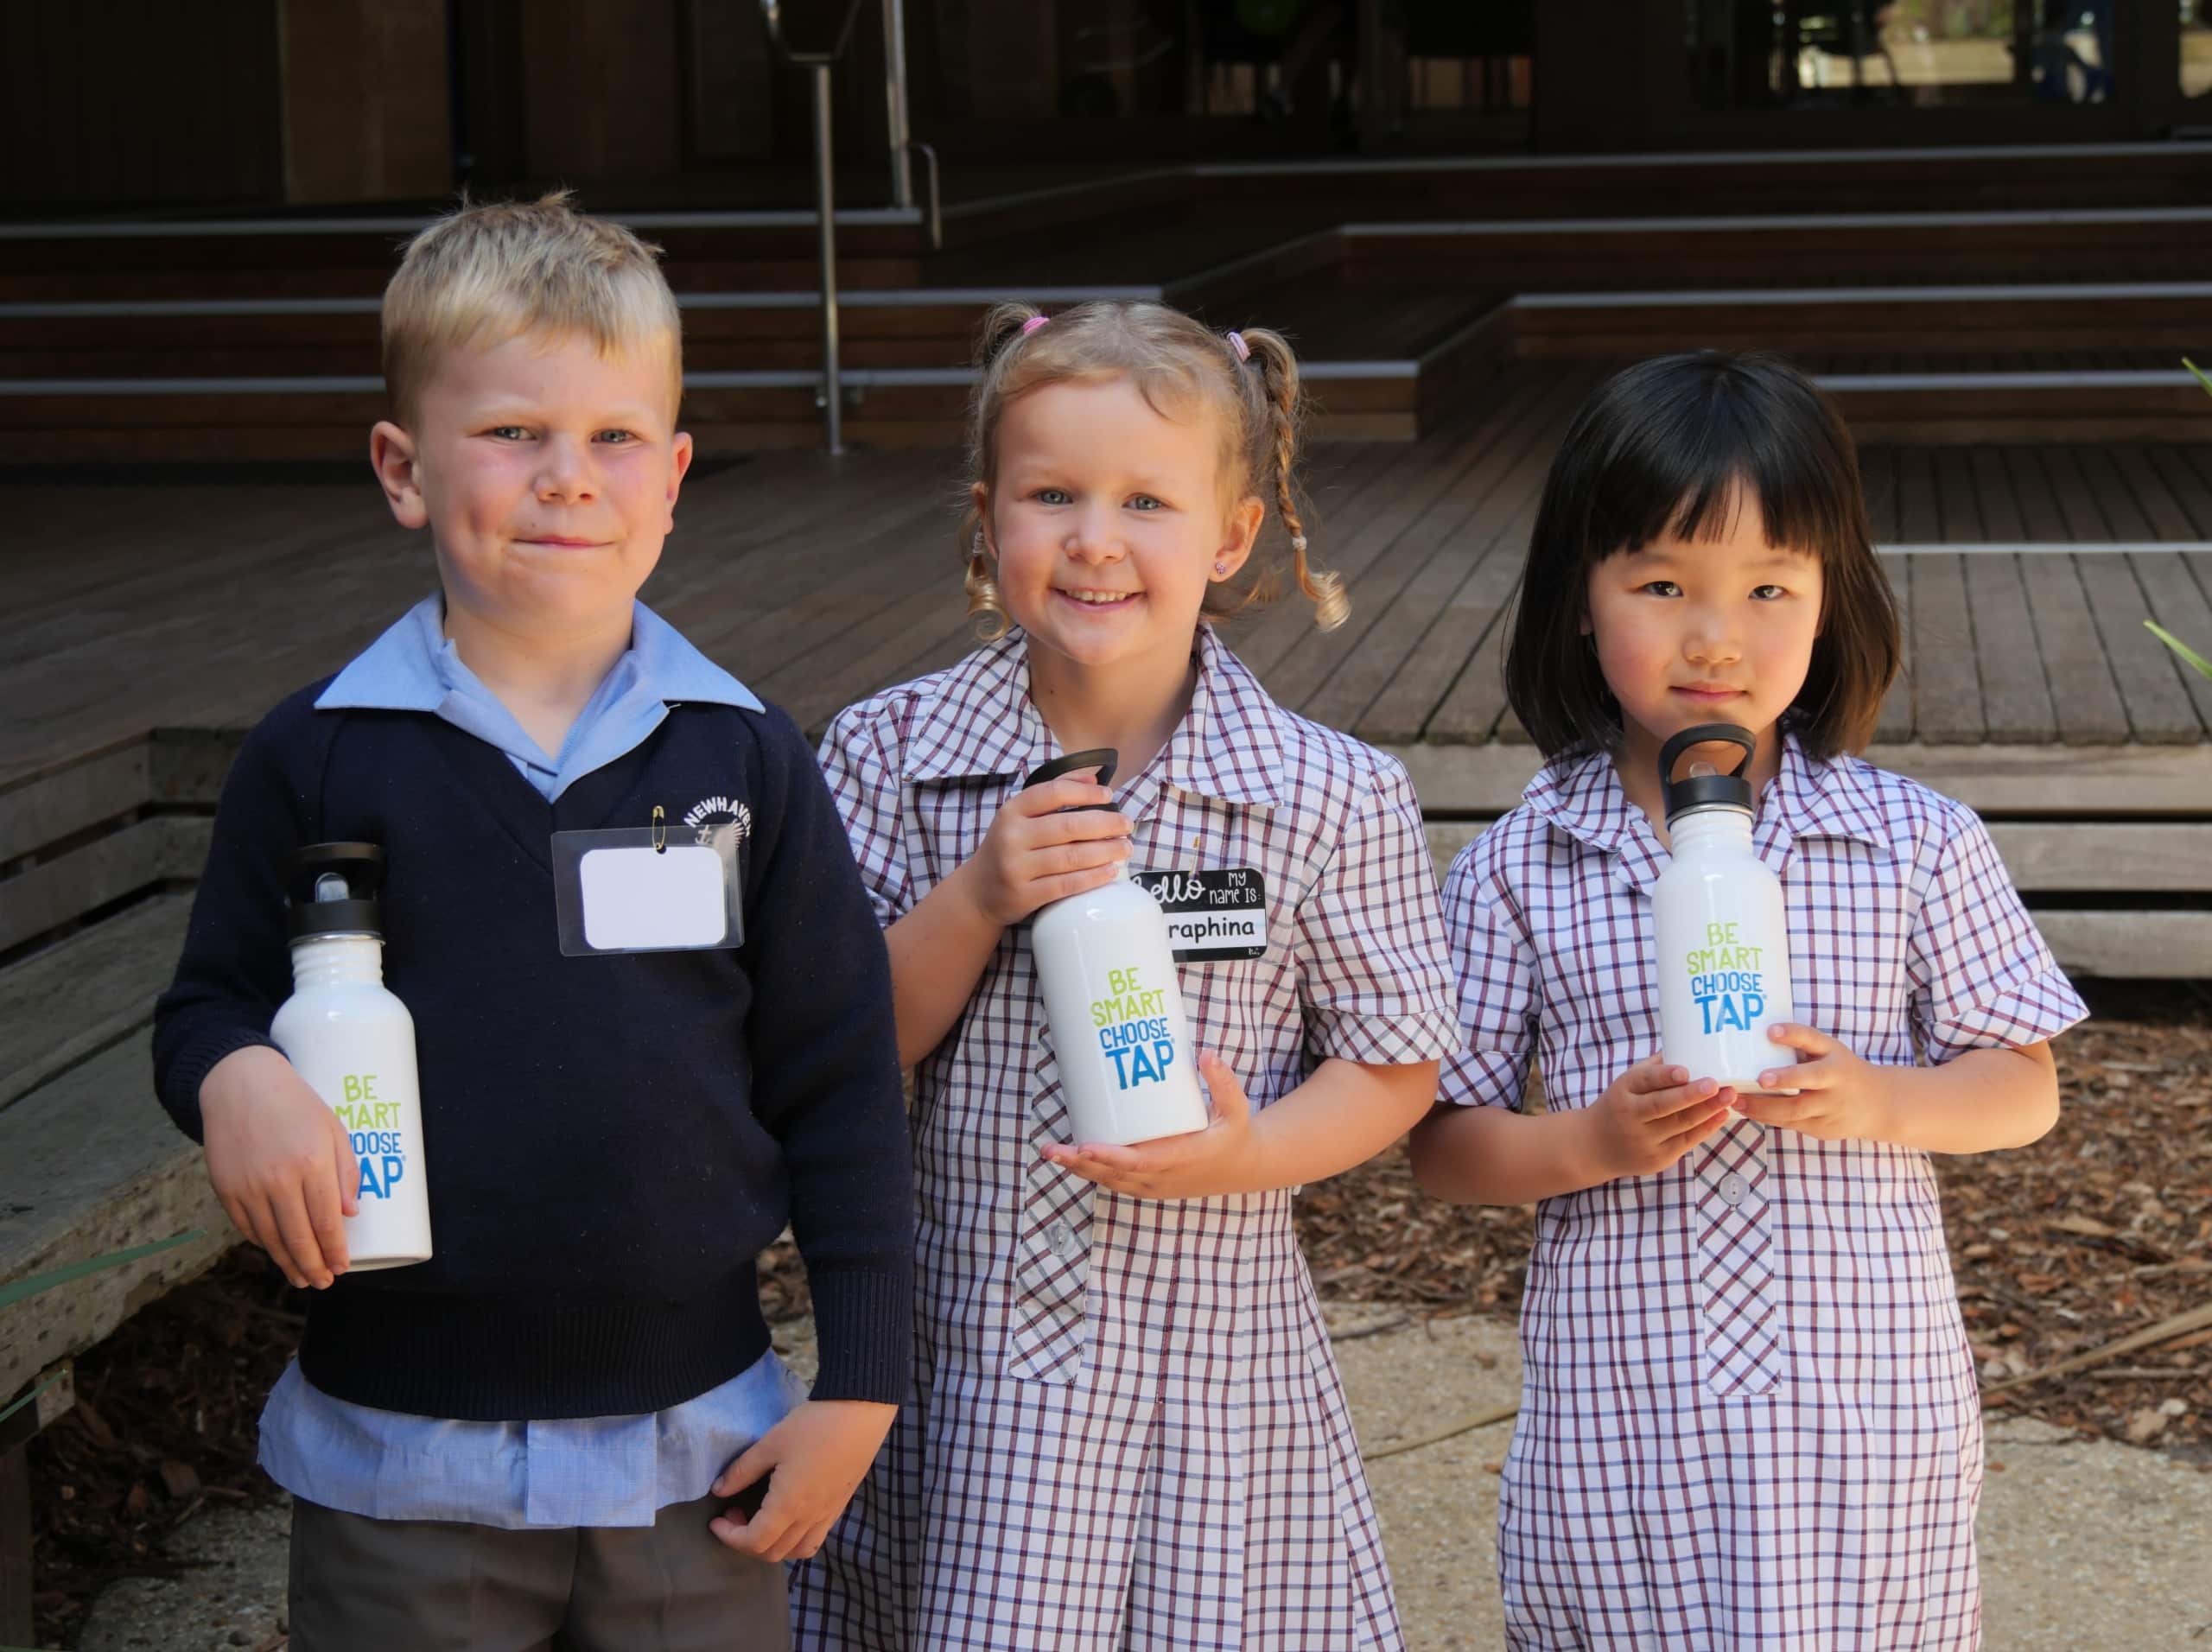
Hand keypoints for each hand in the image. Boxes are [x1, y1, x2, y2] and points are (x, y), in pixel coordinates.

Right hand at [199, 1045, 356, 1288]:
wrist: (240, 1085)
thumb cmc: (296, 1106)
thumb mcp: (333, 1130)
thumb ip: (345, 1172)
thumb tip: (350, 1214)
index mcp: (312, 1163)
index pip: (326, 1222)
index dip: (335, 1251)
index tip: (342, 1267)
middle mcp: (278, 1179)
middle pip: (298, 1239)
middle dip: (313, 1267)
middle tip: (323, 1282)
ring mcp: (248, 1187)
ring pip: (270, 1239)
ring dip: (288, 1263)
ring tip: (301, 1277)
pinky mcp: (226, 1189)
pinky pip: (247, 1227)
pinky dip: (263, 1244)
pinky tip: (276, 1251)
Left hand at [709, 1399, 897, 1561]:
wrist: (860, 1414)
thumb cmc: (813, 1427)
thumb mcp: (771, 1443)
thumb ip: (742, 1471)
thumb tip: (719, 1490)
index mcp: (788, 1506)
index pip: (754, 1542)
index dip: (729, 1537)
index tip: (717, 1519)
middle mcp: (809, 1519)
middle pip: (773, 1553)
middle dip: (746, 1542)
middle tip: (735, 1513)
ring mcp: (827, 1515)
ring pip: (796, 1551)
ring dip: (772, 1545)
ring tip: (761, 1518)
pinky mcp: (838, 1507)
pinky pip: (814, 1539)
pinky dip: (794, 1539)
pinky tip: (788, 1513)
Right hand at [950, 771, 1132, 927]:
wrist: (978, 891)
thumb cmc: (1008, 848)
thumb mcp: (1020, 816)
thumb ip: (1053, 793)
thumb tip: (1093, 777)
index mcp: (1012, 811)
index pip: (1054, 793)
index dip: (1085, 792)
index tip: (1109, 795)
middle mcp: (1012, 837)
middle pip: (1069, 826)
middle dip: (1106, 824)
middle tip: (1127, 825)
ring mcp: (1017, 867)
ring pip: (1072, 856)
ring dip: (1106, 851)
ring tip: (1125, 848)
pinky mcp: (1025, 895)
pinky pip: (1067, 884)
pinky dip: (1093, 877)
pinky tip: (1110, 871)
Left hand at [1040, 1052, 1268, 1198]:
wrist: (1240, 1168)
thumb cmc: (1234, 1134)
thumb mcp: (1236, 1108)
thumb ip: (1223, 1082)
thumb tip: (1205, 1053)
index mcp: (1182, 1160)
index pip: (1140, 1163)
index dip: (1110, 1157)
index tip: (1084, 1145)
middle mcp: (1163, 1178)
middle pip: (1114, 1174)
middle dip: (1080, 1162)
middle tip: (1050, 1148)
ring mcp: (1154, 1185)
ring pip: (1110, 1181)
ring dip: (1079, 1169)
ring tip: (1050, 1151)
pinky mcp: (1148, 1185)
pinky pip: (1115, 1182)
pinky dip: (1091, 1172)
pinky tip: (1070, 1158)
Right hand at [1582, 1053, 1735, 1180]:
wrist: (1596, 1147)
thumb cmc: (1620, 1106)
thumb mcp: (1627, 1084)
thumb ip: (1654, 1068)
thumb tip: (1686, 1043)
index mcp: (1622, 1092)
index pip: (1643, 1081)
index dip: (1664, 1076)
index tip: (1685, 1071)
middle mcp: (1630, 1117)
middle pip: (1663, 1106)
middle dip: (1692, 1095)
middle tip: (1716, 1084)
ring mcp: (1643, 1141)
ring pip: (1680, 1124)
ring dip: (1707, 1110)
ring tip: (1729, 1096)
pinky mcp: (1657, 1159)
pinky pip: (1686, 1142)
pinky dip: (1706, 1128)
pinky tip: (1721, 1115)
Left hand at [1730, 1023, 1892, 1141]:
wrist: (1879, 1105)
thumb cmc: (1840, 1070)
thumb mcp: (1829, 1052)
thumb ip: (1800, 1045)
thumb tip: (1752, 1034)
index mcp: (1835, 1056)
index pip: (1814, 1040)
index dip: (1793, 1034)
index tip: (1770, 1031)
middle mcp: (1836, 1081)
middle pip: (1812, 1079)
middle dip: (1785, 1079)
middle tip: (1760, 1078)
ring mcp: (1831, 1108)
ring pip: (1796, 1110)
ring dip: (1763, 1106)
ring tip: (1737, 1100)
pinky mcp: (1823, 1128)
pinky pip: (1791, 1124)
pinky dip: (1768, 1118)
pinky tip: (1747, 1111)